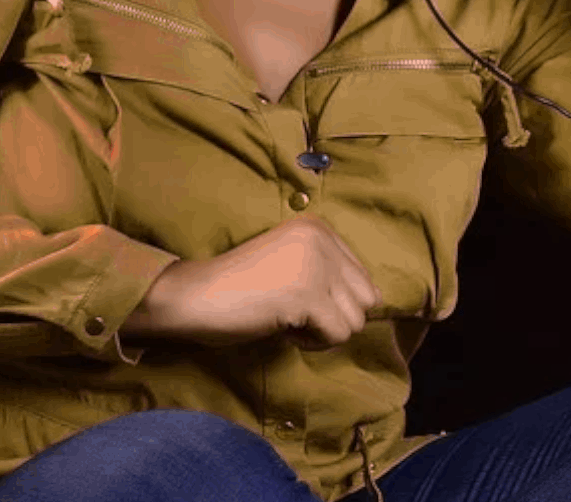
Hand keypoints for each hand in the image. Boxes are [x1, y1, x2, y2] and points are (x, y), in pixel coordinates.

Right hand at [122, 215, 380, 351]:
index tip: (294, 298)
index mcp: (319, 228)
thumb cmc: (237, 286)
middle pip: (366, 298)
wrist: (194, 294)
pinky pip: (337, 334)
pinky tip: (282, 328)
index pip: (362, 277)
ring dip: (323, 330)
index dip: (333, 300)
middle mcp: (323, 239)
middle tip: (295, 314)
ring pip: (356, 320)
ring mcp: (317, 265)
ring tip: (287, 319)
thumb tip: (377, 300)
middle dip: (335, 315)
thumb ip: (330, 273)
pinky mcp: (307, 293)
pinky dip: (312, 342)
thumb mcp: (292, 266)